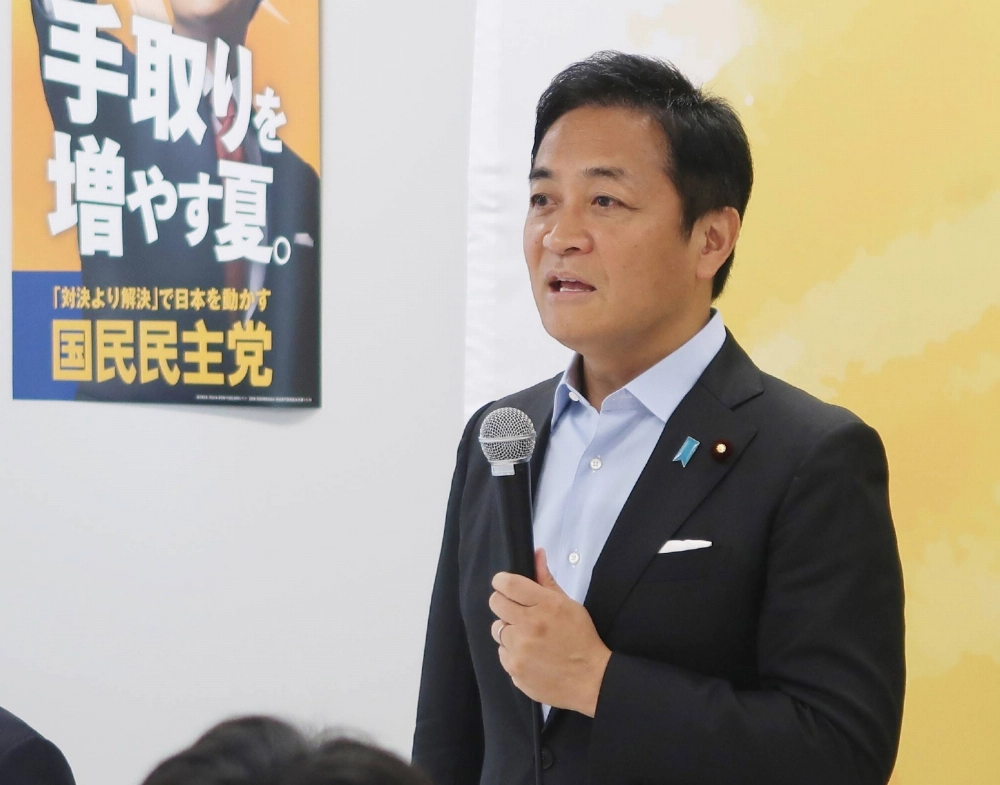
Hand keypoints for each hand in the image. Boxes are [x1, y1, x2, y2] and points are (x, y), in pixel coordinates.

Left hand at [490, 549, 611, 716]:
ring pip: (497, 629)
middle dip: (503, 603)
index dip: (501, 581)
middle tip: (517, 611)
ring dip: (509, 630)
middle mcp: (528, 626)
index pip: (508, 584)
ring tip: (528, 636)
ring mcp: (520, 650)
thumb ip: (547, 579)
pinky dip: (513, 652)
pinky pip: (502, 653)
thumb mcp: (569, 604)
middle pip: (495, 603)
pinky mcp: (515, 670)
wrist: (591, 679)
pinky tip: (531, 655)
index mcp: (545, 606)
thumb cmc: (582, 638)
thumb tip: (536, 553)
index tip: (504, 584)